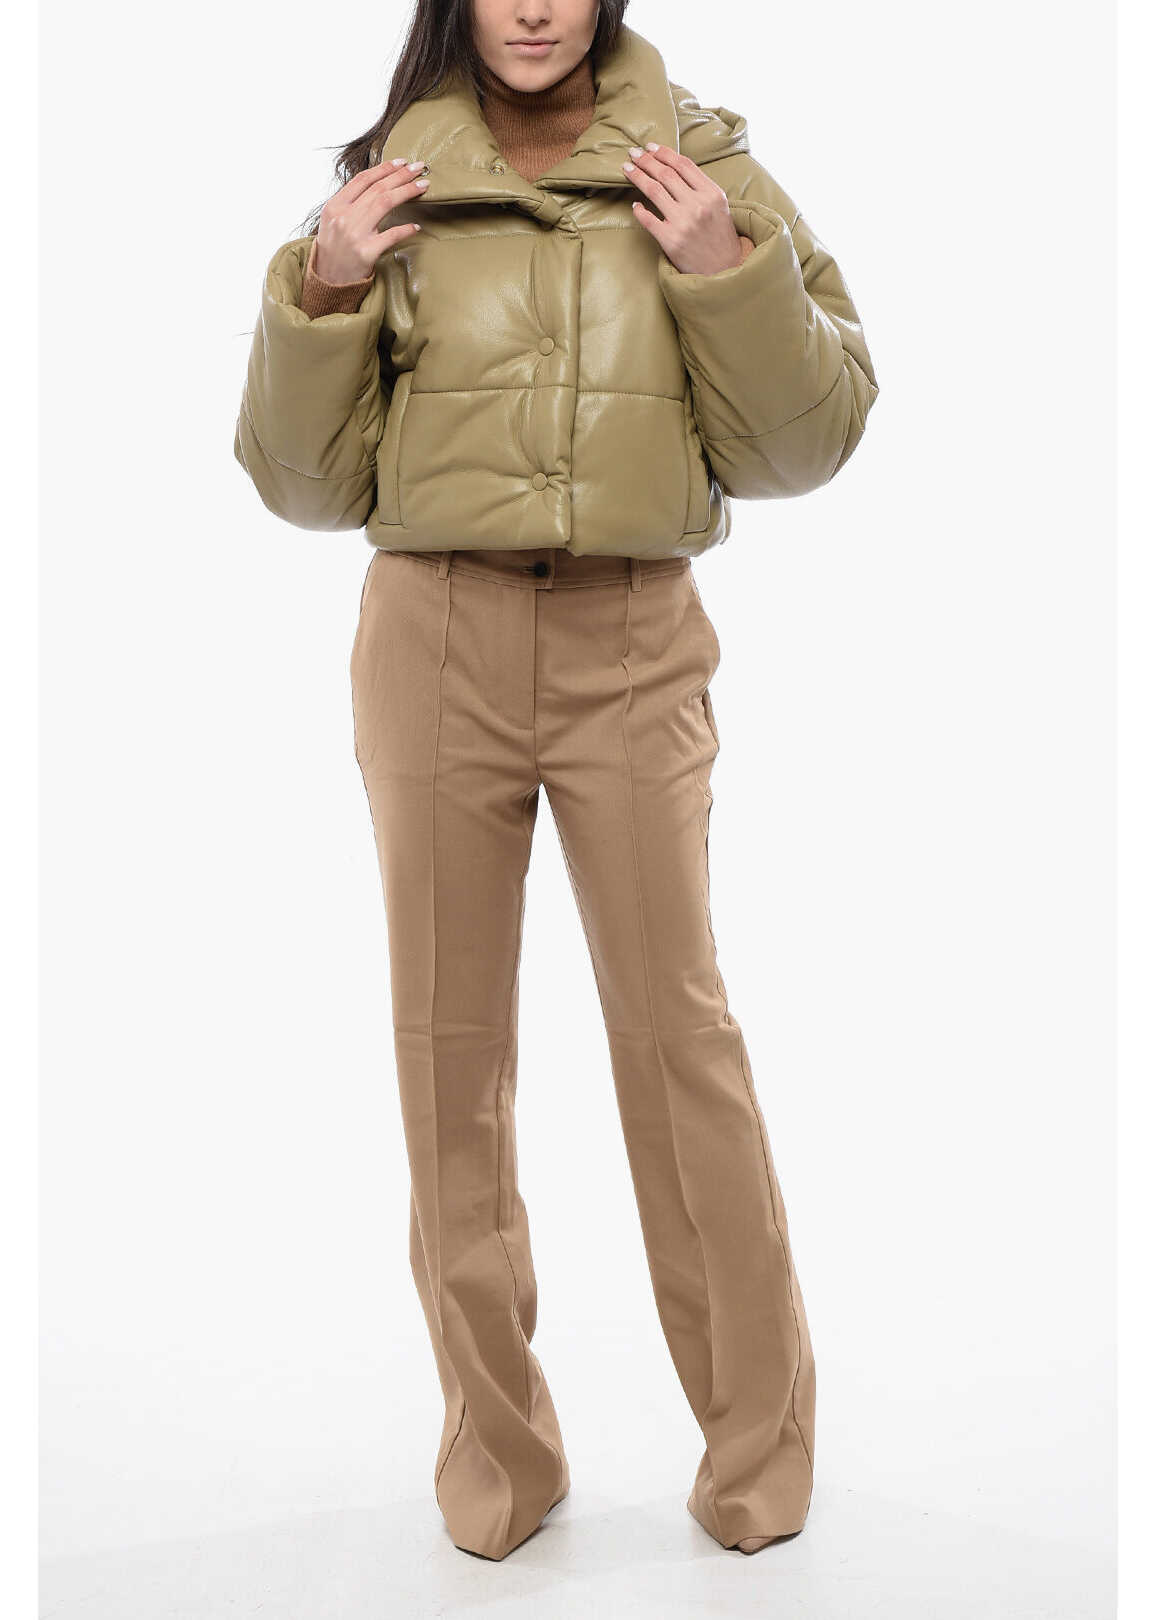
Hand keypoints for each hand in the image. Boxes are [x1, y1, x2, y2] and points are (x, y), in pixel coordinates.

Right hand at [314, 159, 430, 283]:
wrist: (326, 280)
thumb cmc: (333, 249)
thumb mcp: (333, 220)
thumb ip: (350, 202)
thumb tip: (378, 184)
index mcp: (335, 205)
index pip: (363, 179)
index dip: (384, 168)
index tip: (402, 162)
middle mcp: (344, 217)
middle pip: (378, 188)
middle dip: (401, 175)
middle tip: (419, 167)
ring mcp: (355, 234)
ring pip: (385, 203)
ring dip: (406, 191)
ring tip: (422, 186)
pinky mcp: (366, 252)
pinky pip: (391, 235)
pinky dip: (405, 229)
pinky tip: (416, 226)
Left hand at [622, 144, 744, 274]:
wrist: (724, 269)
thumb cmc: (719, 236)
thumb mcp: (718, 205)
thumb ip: (699, 187)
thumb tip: (672, 167)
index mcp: (711, 193)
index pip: (682, 165)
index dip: (664, 153)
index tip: (650, 147)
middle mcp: (697, 205)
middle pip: (665, 174)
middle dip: (646, 161)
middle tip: (633, 154)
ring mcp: (683, 223)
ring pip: (654, 190)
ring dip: (638, 176)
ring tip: (627, 169)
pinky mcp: (670, 241)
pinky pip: (648, 219)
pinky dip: (638, 210)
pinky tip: (634, 204)